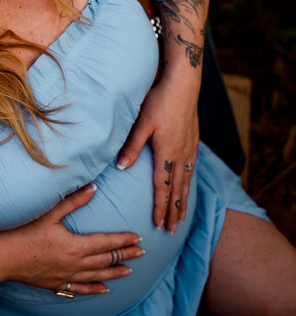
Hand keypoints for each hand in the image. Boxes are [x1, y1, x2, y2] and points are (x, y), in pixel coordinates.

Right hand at [0, 183, 143, 293]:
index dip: (123, 240)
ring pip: (98, 277)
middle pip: (107, 260)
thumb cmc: (25, 232)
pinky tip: (104, 290)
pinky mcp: (57, 284)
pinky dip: (95, 289)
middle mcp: (75, 264)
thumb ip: (74, 200)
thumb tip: (93, 187)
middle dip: (126, 255)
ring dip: (115, 273)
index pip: (107, 243)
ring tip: (129, 270)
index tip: (138, 237)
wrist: (5, 257)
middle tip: (142, 252)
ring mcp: (67, 277)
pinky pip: (81, 290)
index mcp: (76, 246)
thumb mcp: (50, 212)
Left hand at [116, 79, 198, 232]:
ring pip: (187, 181)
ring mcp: (190, 148)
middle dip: (174, 211)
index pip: (163, 187)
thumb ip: (132, 146)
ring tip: (182, 216)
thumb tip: (121, 168)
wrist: (183, 84)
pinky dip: (190, 183)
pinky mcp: (194, 140)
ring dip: (184, 200)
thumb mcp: (142, 123)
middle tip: (172, 230)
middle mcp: (181, 155)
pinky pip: (192, 168)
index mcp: (167, 153)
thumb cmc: (159, 100)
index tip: (158, 225)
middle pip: (177, 190)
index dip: (161, 208)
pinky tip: (188, 185)